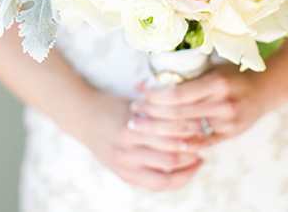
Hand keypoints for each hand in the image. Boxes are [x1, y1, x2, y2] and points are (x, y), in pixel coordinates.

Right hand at [79, 92, 202, 191]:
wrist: (83, 118)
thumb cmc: (113, 105)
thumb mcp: (135, 102)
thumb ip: (158, 109)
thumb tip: (191, 109)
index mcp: (130, 128)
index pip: (170, 135)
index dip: (190, 132)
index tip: (202, 124)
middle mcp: (126, 150)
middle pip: (171, 157)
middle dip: (192, 151)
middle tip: (205, 140)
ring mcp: (124, 166)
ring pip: (166, 175)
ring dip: (187, 167)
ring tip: (199, 155)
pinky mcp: (124, 176)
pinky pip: (157, 185)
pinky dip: (176, 180)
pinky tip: (187, 169)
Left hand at [128, 64, 275, 148]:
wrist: (265, 89)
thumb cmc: (231, 75)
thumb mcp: (208, 68)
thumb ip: (179, 76)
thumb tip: (141, 84)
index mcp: (216, 82)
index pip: (177, 93)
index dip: (154, 97)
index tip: (140, 96)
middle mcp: (223, 103)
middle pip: (177, 114)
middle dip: (151, 115)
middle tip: (134, 114)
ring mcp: (227, 122)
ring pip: (185, 131)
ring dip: (160, 130)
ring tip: (142, 125)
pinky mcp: (229, 135)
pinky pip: (200, 143)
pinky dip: (181, 144)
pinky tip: (165, 141)